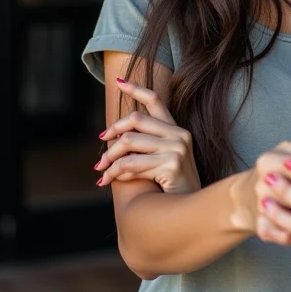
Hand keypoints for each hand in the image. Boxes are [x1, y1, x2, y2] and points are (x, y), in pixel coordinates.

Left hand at [95, 78, 200, 194]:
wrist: (190, 209)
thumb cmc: (171, 186)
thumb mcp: (161, 159)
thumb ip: (145, 144)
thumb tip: (114, 138)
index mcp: (177, 129)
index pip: (155, 100)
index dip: (136, 89)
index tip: (119, 82)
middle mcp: (179, 134)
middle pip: (135, 120)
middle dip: (113, 132)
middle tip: (100, 148)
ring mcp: (176, 148)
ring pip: (129, 143)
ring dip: (109, 159)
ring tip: (101, 171)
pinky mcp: (171, 164)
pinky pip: (132, 164)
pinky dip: (116, 173)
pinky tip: (110, 181)